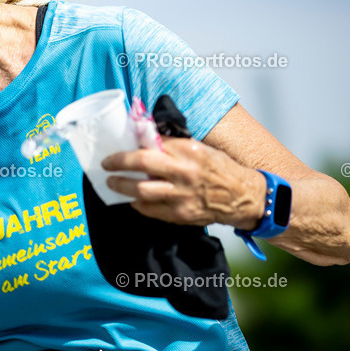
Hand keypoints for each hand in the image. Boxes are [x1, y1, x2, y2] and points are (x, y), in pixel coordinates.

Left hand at [101, 136, 265, 227]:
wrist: (243, 197)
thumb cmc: (219, 169)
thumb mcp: (200, 149)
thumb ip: (174, 145)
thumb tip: (145, 136)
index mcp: (189, 150)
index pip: (153, 142)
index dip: (133, 143)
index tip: (119, 145)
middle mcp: (184, 172)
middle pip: (142, 162)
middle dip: (119, 162)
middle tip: (106, 163)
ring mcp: (181, 195)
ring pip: (141, 190)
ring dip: (121, 186)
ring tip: (111, 182)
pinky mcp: (180, 214)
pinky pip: (150, 209)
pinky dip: (137, 204)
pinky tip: (131, 199)